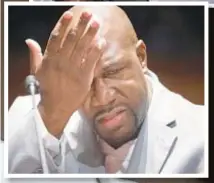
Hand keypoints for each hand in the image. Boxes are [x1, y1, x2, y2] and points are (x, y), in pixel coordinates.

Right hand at [26, 10, 105, 136]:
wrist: (56, 107)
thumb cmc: (48, 88)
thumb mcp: (37, 71)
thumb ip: (35, 55)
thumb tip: (29, 40)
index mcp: (50, 59)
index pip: (56, 38)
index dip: (63, 25)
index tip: (70, 14)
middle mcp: (61, 61)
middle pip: (72, 39)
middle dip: (80, 25)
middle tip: (88, 14)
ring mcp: (73, 69)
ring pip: (82, 48)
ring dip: (90, 34)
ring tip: (96, 22)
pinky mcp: (83, 77)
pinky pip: (90, 61)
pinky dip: (96, 50)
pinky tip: (101, 41)